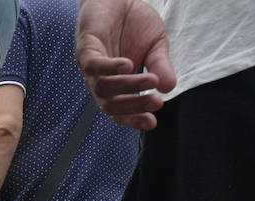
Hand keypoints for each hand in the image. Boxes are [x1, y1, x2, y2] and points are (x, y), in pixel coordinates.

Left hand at [75, 0, 176, 129]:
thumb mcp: (156, 46)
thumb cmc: (135, 23)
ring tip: (150, 80)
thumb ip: (160, 66)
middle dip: (133, 106)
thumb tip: (169, 88)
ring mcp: (91, 66)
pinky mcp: (85, 48)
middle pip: (109, 105)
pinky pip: (93, 64)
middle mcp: (100, 80)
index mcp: (115, 85)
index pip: (119, 110)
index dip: (133, 119)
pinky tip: (127, 65)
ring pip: (102, 88)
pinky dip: (109, 68)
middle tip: (156, 102)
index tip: (152, 123)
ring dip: (128, 86)